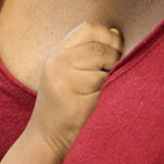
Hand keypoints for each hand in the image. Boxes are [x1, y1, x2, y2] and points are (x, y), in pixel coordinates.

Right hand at [30, 22, 121, 157]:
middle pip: (99, 48)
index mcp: (57, 53)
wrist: (46, 135)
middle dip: (113, 59)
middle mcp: (56, 62)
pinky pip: (101, 85)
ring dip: (108, 77)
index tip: (116, 48)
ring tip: (97, 89)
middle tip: (110, 73)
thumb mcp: (69, 72)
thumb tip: (117, 33)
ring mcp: (62, 79)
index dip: (108, 35)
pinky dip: (103, 93)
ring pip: (102, 67)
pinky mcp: (70, 96)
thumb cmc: (64, 103)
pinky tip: (92, 101)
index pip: (88, 28)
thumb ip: (88, 52)